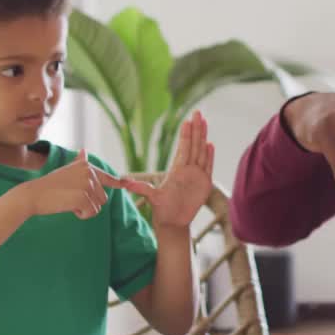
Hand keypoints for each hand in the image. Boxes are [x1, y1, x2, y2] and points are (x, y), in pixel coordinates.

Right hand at [21, 148, 112, 218]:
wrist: (32, 195)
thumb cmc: (48, 185)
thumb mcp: (66, 171)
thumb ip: (78, 163)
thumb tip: (84, 151)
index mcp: (86, 166)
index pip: (108, 177)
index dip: (119, 182)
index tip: (128, 182)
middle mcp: (89, 172)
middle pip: (103, 197)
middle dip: (89, 203)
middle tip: (70, 197)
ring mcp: (86, 184)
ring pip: (98, 206)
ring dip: (85, 209)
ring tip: (68, 201)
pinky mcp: (83, 197)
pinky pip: (91, 213)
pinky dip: (81, 215)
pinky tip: (68, 208)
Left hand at [111, 111, 214, 230]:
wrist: (174, 222)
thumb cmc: (162, 209)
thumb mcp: (151, 197)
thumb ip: (140, 188)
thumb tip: (124, 182)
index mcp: (176, 169)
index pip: (182, 148)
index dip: (185, 134)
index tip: (187, 120)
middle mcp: (187, 169)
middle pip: (193, 145)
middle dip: (196, 129)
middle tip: (198, 112)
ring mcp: (196, 175)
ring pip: (201, 152)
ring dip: (203, 137)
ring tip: (205, 122)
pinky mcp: (204, 184)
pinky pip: (208, 166)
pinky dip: (210, 156)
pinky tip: (210, 144)